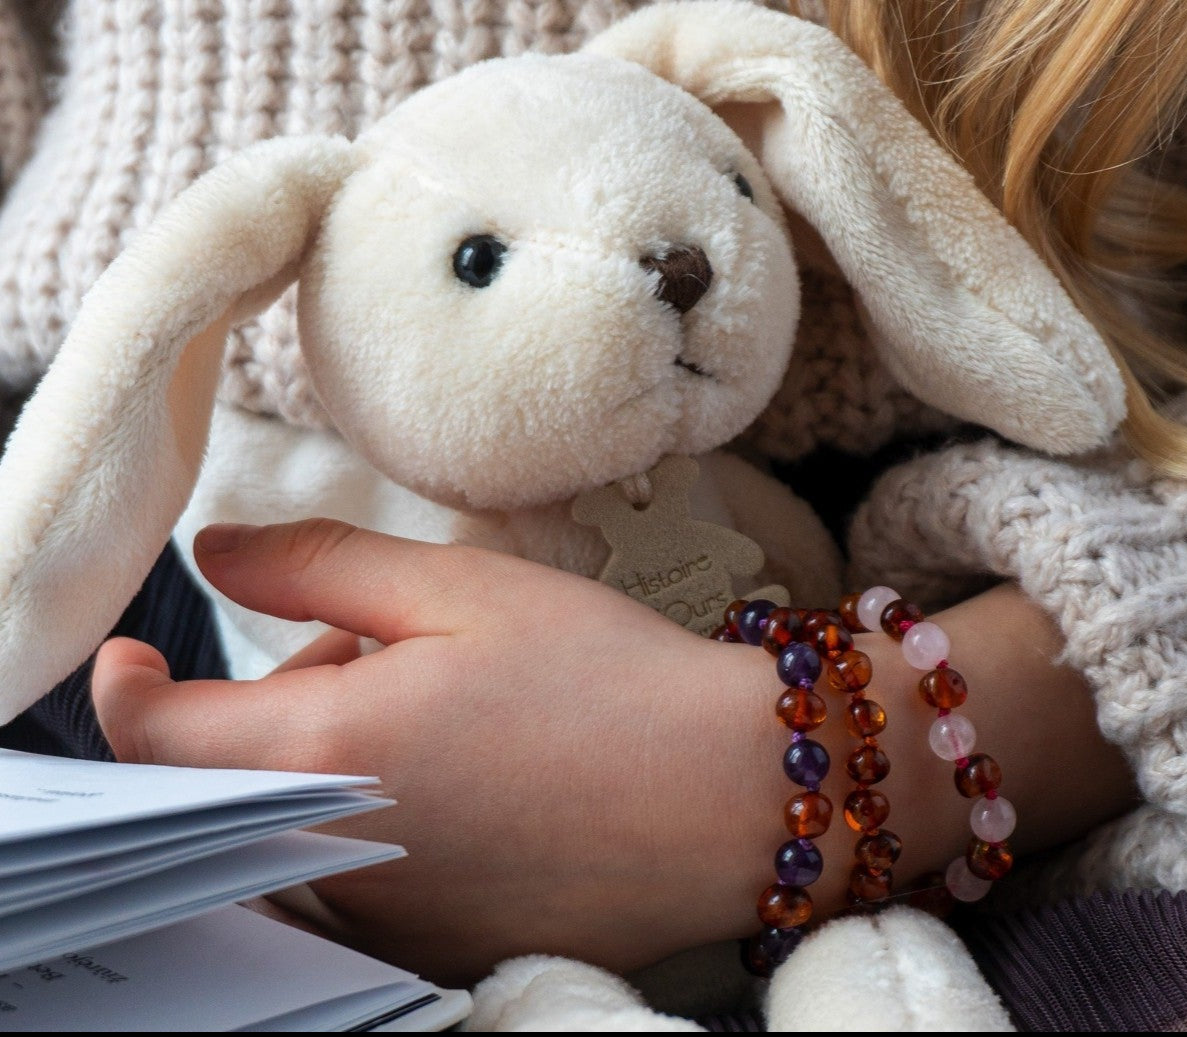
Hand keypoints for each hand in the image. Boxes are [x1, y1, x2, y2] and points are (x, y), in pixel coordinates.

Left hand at [92, 520, 787, 983]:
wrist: (735, 795)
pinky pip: (359, 879)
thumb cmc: (607, 682)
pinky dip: (375, 819)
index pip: (154, 739)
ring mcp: (388, 920)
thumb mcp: (459, 588)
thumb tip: (217, 554)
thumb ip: (316, 566)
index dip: (128, 688)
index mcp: (328, 755)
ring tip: (438, 702)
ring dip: (327, 758)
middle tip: (368, 640)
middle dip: (269, 699)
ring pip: (297, 828)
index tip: (137, 654)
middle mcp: (339, 861)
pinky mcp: (436, 946)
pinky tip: (470, 776)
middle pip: (234, 779)